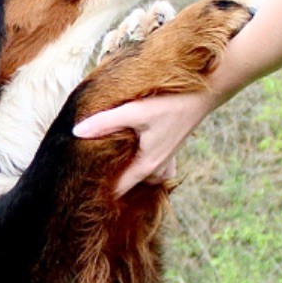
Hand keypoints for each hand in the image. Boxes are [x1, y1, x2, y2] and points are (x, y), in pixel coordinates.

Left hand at [73, 91, 216, 195]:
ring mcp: (163, 162)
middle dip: (108, 183)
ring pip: (140, 180)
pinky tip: (128, 157)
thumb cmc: (172, 103)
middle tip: (85, 177)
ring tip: (103, 168)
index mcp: (147, 166)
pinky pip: (151, 171)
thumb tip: (76, 132)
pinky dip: (139, 169)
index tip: (79, 189)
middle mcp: (156, 169)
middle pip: (127, 186)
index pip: (117, 190)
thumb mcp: (136, 111)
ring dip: (125, 176)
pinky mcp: (167, 152)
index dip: (98, 190)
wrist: (205, 92)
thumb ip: (106, 122)